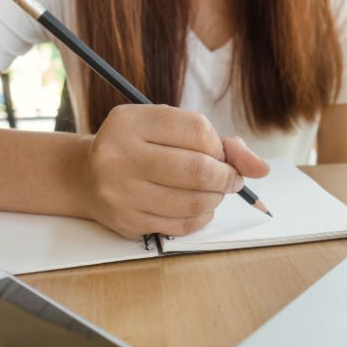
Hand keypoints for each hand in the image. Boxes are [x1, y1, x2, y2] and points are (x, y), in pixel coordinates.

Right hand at [80, 104, 268, 238]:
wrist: (86, 176)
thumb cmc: (140, 147)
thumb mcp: (168, 129)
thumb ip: (218, 142)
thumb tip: (261, 168)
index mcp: (131, 121)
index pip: (198, 130)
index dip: (220, 146)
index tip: (220, 154)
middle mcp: (119, 155)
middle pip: (199, 170)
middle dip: (227, 177)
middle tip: (230, 179)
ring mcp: (120, 191)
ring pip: (194, 201)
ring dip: (216, 198)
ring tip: (213, 191)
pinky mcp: (126, 221)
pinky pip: (182, 225)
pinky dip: (201, 216)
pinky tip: (197, 206)